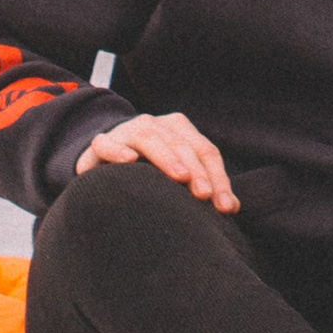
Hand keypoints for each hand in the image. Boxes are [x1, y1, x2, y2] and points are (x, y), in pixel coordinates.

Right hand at [76, 111, 238, 210]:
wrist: (103, 158)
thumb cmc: (148, 170)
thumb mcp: (177, 174)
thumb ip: (203, 186)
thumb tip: (231, 207)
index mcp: (179, 130)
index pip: (205, 151)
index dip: (218, 178)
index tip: (225, 207)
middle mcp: (157, 125)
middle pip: (182, 145)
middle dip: (197, 171)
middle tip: (205, 195)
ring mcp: (128, 131)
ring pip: (150, 139)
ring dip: (167, 157)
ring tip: (180, 177)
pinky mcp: (101, 142)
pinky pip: (107, 144)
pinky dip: (118, 150)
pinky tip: (129, 161)